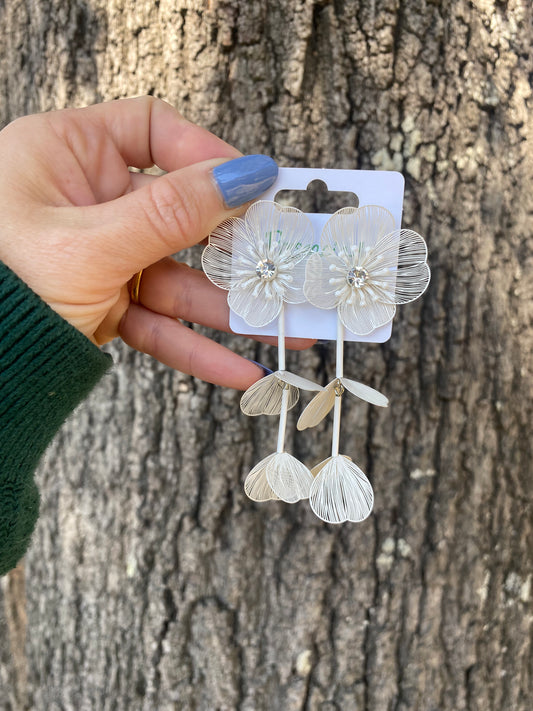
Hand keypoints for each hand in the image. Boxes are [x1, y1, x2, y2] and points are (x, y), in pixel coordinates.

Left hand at [0, 97, 312, 388]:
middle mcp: (89, 202)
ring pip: (178, 278)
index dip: (205, 152)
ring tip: (280, 330)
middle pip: (180, 213)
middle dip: (234, 247)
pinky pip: (160, 324)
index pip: (152, 129)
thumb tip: (247, 175)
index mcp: (68, 155)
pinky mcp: (107, 307)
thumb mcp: (91, 244)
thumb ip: (173, 213)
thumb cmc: (2, 283)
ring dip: (228, 309)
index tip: (252, 183)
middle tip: (284, 262)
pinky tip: (240, 370)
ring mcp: (101, 257)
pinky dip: (197, 348)